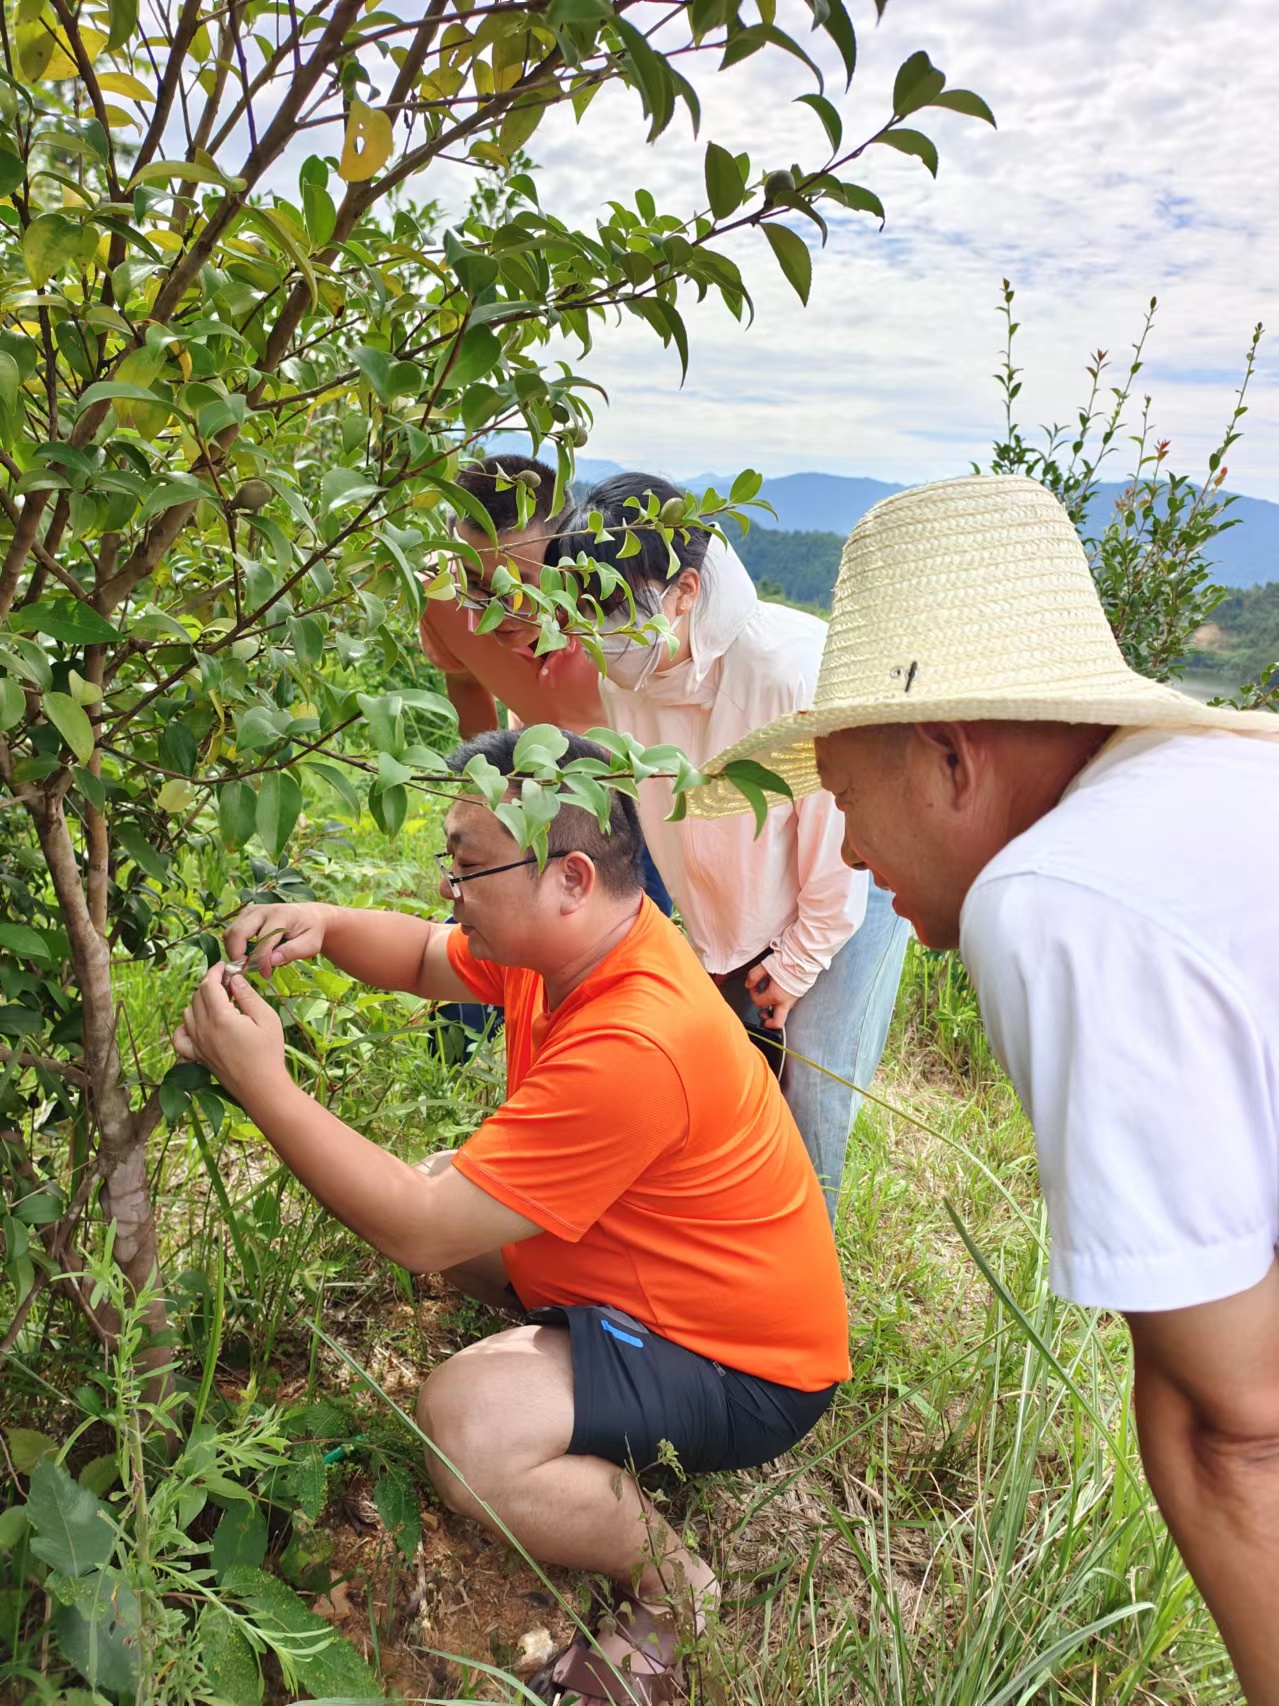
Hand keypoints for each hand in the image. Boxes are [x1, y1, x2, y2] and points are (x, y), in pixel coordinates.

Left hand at [174, 966, 285, 1099]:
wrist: (261, 1088)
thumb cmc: (268, 1053)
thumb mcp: (266, 1018)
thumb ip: (247, 996)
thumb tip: (234, 979)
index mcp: (220, 1017)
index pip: (209, 985)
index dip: (216, 971)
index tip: (225, 966)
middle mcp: (203, 1029)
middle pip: (197, 996)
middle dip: (210, 985)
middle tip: (229, 983)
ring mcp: (198, 1044)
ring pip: (188, 1012)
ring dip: (200, 1002)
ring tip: (220, 1003)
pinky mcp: (197, 1057)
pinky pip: (180, 1037)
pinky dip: (186, 1026)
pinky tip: (199, 1023)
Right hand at [224, 902, 328, 977]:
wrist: (310, 916)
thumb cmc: (311, 931)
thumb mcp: (310, 944)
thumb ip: (292, 952)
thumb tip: (271, 962)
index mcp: (280, 915)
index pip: (262, 941)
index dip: (261, 961)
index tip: (266, 974)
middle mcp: (262, 910)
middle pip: (237, 933)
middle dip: (238, 956)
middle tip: (248, 971)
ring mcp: (251, 911)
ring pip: (230, 933)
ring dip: (235, 952)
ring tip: (250, 964)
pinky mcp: (245, 915)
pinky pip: (231, 932)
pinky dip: (234, 946)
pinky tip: (248, 955)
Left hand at [744, 962, 797, 1030]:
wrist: (804, 959)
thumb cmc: (788, 962)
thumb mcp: (765, 966)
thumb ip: (753, 976)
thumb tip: (748, 984)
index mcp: (776, 996)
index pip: (758, 1003)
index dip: (752, 994)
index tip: (753, 986)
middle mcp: (786, 1002)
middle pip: (777, 1022)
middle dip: (769, 1022)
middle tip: (763, 1017)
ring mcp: (794, 1000)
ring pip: (783, 1011)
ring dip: (774, 1007)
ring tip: (770, 995)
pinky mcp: (799, 995)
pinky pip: (788, 1003)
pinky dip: (781, 1000)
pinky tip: (779, 988)